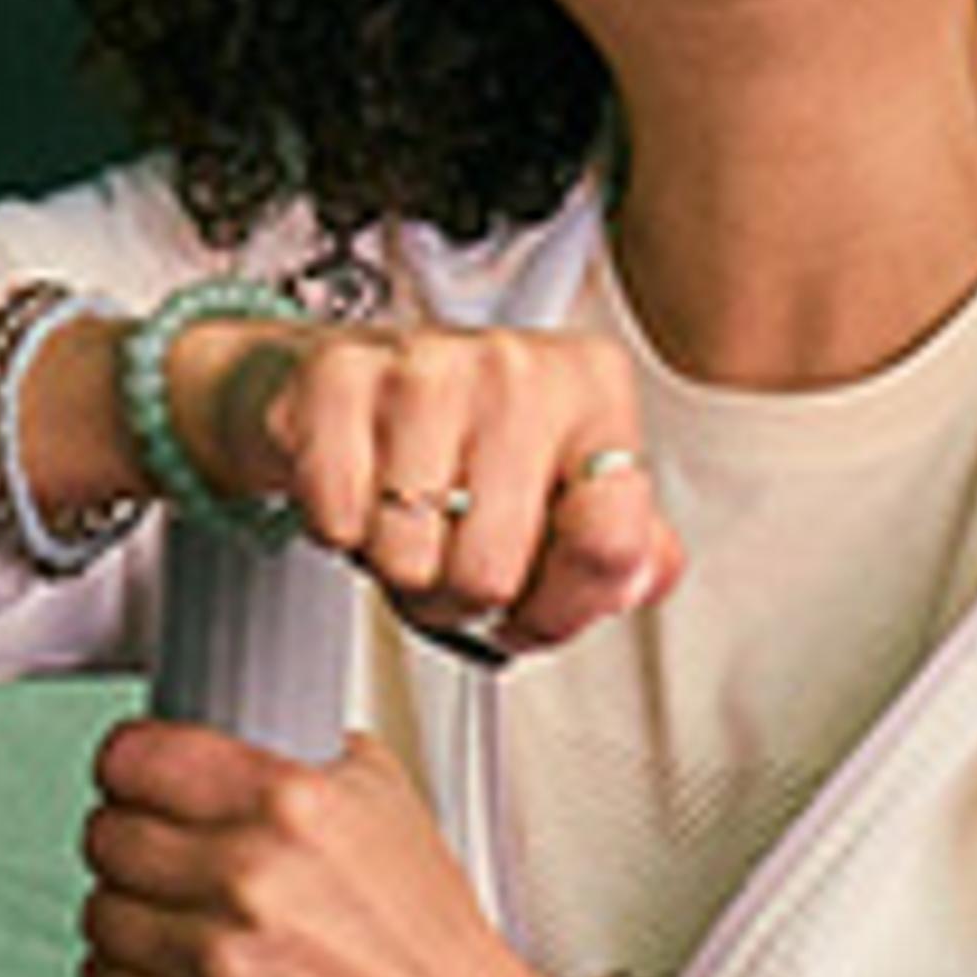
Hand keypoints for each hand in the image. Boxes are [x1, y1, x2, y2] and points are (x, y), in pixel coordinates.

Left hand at [79, 719, 644, 976]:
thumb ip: (296, 755)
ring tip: (175, 919)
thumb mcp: (382, 799)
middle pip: (106, 835)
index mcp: (288, 803)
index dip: (126, 769)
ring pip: (100, 912)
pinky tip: (174, 969)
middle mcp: (248, 878)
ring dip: (129, 913)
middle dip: (129, 840)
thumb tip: (223, 735)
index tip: (131, 781)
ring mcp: (219, 962)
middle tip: (160, 855)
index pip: (132, 759)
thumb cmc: (421, 932)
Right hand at [176, 316, 680, 654]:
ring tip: (407, 522)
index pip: (608, 546)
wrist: (357, 375)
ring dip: (398, 567)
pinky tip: (362, 492)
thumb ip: (626, 548)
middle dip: (461, 597)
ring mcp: (426, 368)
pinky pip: (339, 524)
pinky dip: (340, 531)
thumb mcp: (567, 489)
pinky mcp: (339, 380)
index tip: (536, 605)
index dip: (562, 608)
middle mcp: (518, 368)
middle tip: (452, 557)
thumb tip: (637, 578)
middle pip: (493, 574)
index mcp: (594, 390)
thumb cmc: (470, 440)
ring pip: (409, 559)